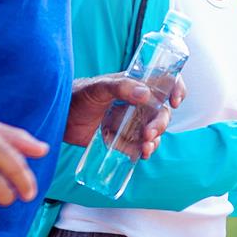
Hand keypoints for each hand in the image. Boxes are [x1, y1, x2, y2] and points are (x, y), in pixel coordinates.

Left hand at [63, 73, 185, 152]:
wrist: (60, 118)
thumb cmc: (78, 95)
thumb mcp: (98, 88)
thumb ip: (120, 87)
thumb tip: (145, 94)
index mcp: (135, 85)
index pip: (164, 82)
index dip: (176, 88)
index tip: (176, 101)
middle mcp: (137, 104)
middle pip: (162, 112)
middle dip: (161, 124)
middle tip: (148, 133)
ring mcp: (131, 122)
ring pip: (154, 131)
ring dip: (155, 139)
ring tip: (145, 147)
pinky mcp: (123, 140)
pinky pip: (141, 146)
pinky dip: (146, 151)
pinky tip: (142, 154)